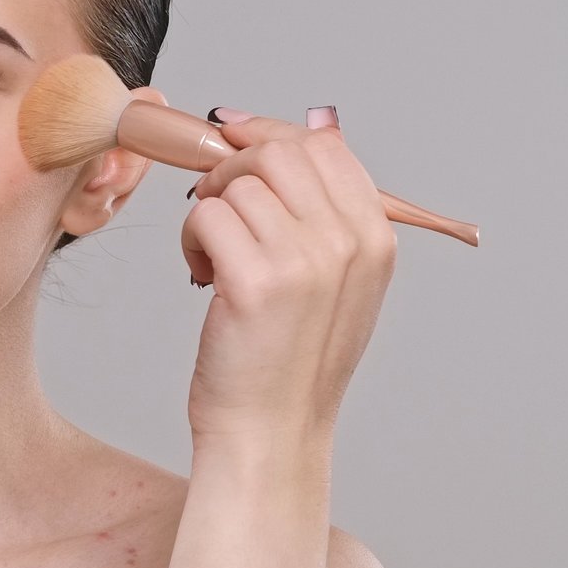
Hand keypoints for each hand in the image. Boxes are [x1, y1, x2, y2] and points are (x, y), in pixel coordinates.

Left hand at [180, 106, 396, 444]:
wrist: (272, 431)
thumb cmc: (291, 358)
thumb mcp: (336, 281)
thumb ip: (320, 213)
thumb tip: (267, 139)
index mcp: (376, 239)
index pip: (326, 146)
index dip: (272, 136)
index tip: (236, 144)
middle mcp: (349, 243)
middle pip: (280, 153)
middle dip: (233, 169)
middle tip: (217, 210)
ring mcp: (306, 261)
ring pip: (236, 184)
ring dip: (208, 212)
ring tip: (214, 258)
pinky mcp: (255, 282)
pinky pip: (206, 215)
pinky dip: (191, 238)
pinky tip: (203, 276)